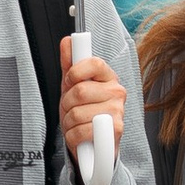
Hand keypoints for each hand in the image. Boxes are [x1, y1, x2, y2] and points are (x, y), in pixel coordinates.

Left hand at [58, 37, 127, 173]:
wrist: (95, 143)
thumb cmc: (85, 111)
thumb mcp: (74, 86)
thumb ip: (70, 63)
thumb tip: (67, 41)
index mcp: (108, 77)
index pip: (94, 63)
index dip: (75, 72)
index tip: (69, 80)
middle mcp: (117, 92)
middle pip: (80, 91)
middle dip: (66, 103)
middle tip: (70, 109)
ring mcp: (118, 111)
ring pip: (77, 113)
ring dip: (68, 122)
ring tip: (76, 124)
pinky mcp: (115, 131)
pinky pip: (82, 131)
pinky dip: (73, 136)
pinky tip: (79, 136)